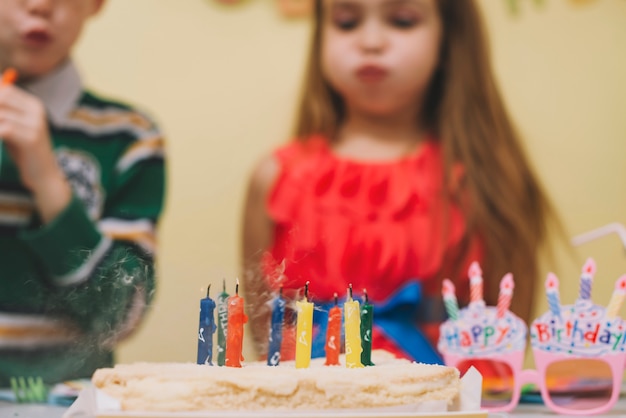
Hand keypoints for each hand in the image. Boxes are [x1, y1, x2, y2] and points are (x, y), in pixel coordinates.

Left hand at [0, 84, 70, 222]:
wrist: (43, 175)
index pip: (6, 90)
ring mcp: (36, 124)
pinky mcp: (32, 139)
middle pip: (2, 98)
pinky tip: (0, 139)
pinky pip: (5, 129)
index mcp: (34, 105)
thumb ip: (2, 112)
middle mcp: (37, 111)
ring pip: (1, 115)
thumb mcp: (13, 127)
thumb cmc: (24, 151)